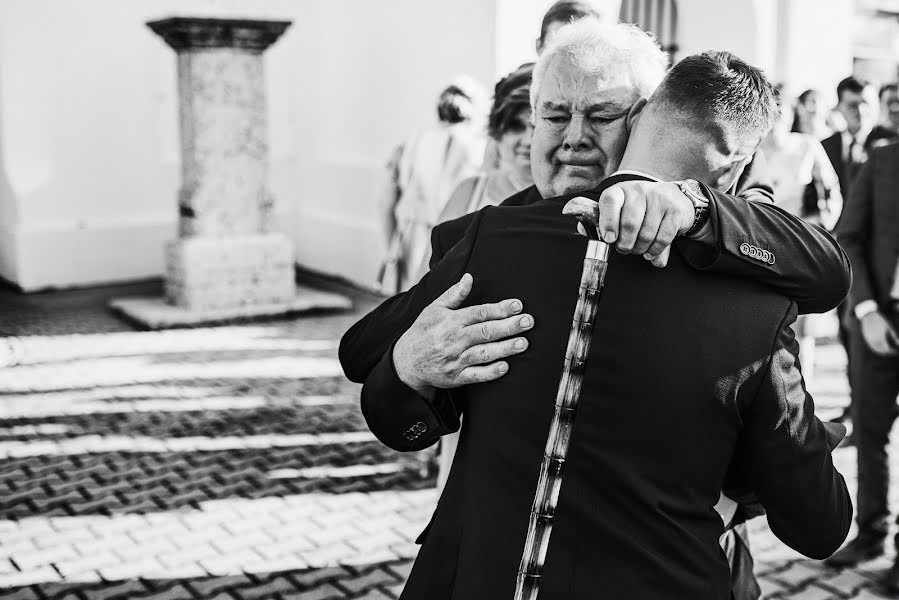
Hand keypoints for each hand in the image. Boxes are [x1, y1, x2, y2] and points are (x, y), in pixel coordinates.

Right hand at [393, 273, 534, 394]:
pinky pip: (476, 375)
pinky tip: (505, 367)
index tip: (518, 305)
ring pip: (484, 353)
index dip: (500, 309)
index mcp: (451, 321)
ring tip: (523, 343)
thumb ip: (454, 295)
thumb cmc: (422, 332)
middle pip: (486, 331)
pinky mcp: (456, 377)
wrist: (406, 362)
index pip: (480, 312)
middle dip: (509, 326)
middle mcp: (454, 339)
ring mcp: (455, 359)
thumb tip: (469, 278)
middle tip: (528, 321)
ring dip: (505, 348)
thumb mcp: (434, 309)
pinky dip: (490, 372)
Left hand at [563, 181, 693, 267]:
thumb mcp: (619, 210)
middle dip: (625, 244)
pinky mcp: (675, 210)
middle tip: (624, 249)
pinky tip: (650, 252)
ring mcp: (659, 198)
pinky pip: (663, 237)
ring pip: (646, 233)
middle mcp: (639, 190)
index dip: (608, 222)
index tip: (609, 239)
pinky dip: (655, 250)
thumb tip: (581, 228)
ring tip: (638, 250)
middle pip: (629, 223)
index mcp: (620, 190)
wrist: (674, 198)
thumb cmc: (639, 209)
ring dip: (640, 249)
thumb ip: (601, 220)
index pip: (610, 201)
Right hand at [860, 311, 898, 355]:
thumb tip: (898, 344)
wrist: (869, 316)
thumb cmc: (881, 321)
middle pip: (882, 351)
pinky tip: (881, 347)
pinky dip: (877, 349)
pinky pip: (873, 347)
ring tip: (888, 350)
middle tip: (893, 351)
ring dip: (882, 352)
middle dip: (888, 352)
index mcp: (881, 338)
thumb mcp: (889, 328)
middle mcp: (874, 341)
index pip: (888, 349)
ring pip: (877, 350)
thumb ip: (894, 337)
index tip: (896, 351)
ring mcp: (869, 340)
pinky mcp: (867, 339)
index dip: (893, 351)